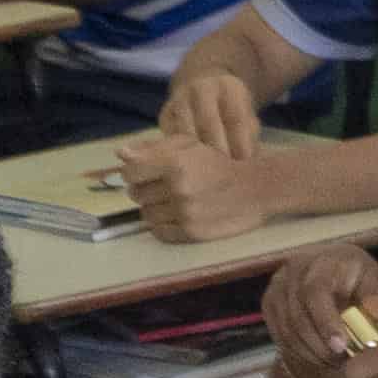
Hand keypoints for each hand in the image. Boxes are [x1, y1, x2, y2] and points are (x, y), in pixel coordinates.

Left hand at [124, 78, 278, 241]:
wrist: (256, 188)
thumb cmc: (219, 162)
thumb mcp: (190, 145)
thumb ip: (154, 147)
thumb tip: (121, 154)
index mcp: (176, 163)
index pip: (130, 172)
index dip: (134, 172)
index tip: (145, 172)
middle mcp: (178, 189)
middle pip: (135, 194)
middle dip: (145, 189)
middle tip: (164, 185)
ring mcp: (184, 213)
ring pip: (146, 214)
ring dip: (154, 207)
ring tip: (173, 200)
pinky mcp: (191, 232)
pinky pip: (159, 231)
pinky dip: (163, 224)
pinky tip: (178, 214)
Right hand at [261, 246, 377, 377]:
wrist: (330, 272)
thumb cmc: (356, 278)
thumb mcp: (372, 283)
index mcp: (323, 260)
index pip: (316, 292)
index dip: (326, 322)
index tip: (342, 346)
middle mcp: (294, 270)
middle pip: (298, 315)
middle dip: (320, 344)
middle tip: (342, 362)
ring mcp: (277, 286)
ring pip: (287, 329)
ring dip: (310, 352)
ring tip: (334, 362)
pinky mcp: (268, 302)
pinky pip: (280, 334)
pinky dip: (298, 351)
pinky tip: (318, 357)